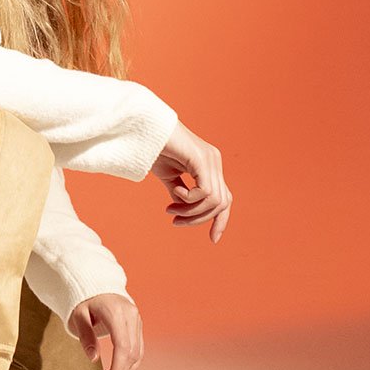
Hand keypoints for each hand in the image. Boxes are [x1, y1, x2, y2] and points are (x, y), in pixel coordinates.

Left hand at [68, 293, 141, 369]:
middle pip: (131, 353)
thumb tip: (93, 358)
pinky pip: (137, 349)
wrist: (96, 285)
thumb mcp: (78, 315)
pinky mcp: (137, 325)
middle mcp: (131, 316)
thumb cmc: (83, 300)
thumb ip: (85, 335)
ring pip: (137, 353)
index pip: (122, 346)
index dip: (117, 369)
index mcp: (116, 312)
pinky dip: (129, 364)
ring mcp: (137, 320)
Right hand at [149, 120, 232, 242]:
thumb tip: (183, 209)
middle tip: (175, 220)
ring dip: (191, 212)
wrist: (144, 130)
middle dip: (198, 219)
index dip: (221, 220)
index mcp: (209, 166)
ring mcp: (211, 160)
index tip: (213, 240)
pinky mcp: (202, 159)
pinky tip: (175, 193)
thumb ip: (180, 191)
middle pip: (221, 203)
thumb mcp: (169, 176)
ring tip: (171, 209)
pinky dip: (190, 199)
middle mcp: (214, 162)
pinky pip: (205, 191)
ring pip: (214, 200)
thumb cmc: (153, 149)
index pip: (224, 199)